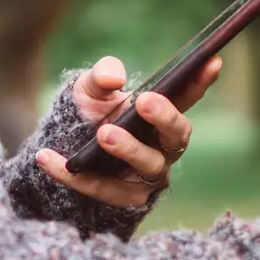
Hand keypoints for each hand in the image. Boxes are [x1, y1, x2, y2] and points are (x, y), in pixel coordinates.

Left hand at [34, 54, 220, 208]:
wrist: (64, 153)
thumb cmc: (90, 115)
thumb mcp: (90, 89)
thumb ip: (101, 76)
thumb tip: (114, 77)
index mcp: (161, 116)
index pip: (187, 97)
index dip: (200, 81)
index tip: (212, 60)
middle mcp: (163, 147)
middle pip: (178, 136)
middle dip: (165, 119)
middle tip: (145, 101)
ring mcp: (147, 176)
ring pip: (149, 166)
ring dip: (128, 149)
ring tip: (103, 134)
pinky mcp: (125, 199)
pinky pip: (104, 189)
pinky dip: (77, 176)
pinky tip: (48, 158)